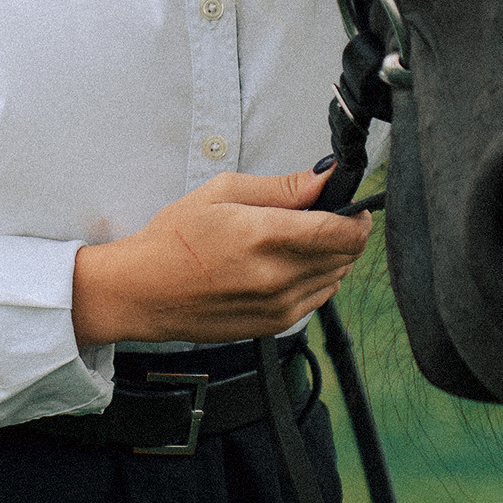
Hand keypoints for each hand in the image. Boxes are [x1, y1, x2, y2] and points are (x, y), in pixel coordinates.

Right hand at [71, 169, 371, 346]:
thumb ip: (281, 188)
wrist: (144, 291)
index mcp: (265, 236)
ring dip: (332, 257)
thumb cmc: (176, 238)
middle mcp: (277, 276)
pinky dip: (316, 279)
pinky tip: (288, 265)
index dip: (358, 217)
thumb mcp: (222, 192)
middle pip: (346, 255)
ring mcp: (278, 305)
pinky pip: (317, 299)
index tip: (353, 207)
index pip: (342, 232)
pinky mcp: (273, 325)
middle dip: (346, 233)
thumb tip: (324, 177)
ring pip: (336, 277)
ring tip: (301, 240)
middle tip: (325, 217)